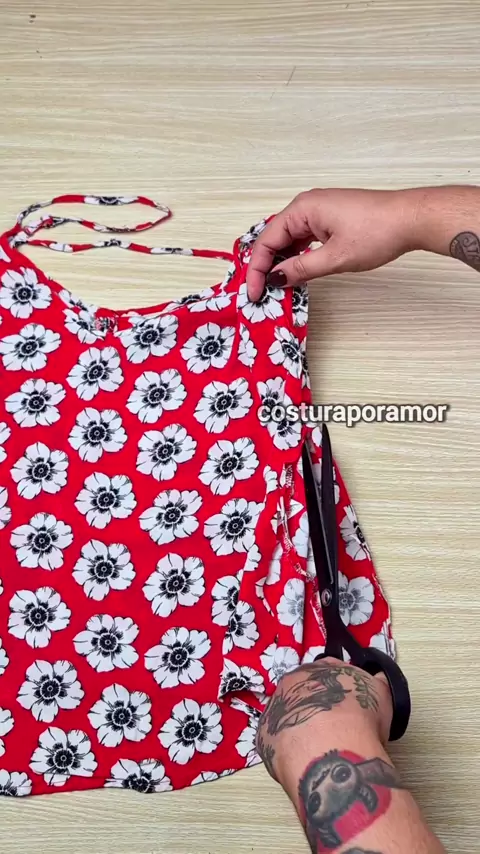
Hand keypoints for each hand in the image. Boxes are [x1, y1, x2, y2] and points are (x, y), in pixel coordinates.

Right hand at [246, 187, 421, 299]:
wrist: (410, 219)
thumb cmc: (377, 231)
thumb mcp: (335, 258)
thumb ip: (302, 269)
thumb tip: (277, 279)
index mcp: (302, 209)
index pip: (267, 241)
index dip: (257, 270)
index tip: (254, 293)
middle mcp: (306, 206)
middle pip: (274, 239)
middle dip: (265, 267)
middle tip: (260, 293)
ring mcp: (318, 212)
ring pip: (288, 241)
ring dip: (281, 263)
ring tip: (275, 287)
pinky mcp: (329, 220)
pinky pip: (303, 240)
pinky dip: (296, 257)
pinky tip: (295, 273)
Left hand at [256, 657, 393, 783]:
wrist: (332, 748)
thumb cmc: (359, 718)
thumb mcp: (380, 694)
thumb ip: (376, 683)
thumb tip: (377, 680)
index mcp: (318, 668)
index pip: (326, 671)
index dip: (338, 689)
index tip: (346, 705)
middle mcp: (291, 682)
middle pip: (302, 692)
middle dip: (315, 706)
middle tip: (332, 727)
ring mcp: (274, 708)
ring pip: (286, 715)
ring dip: (299, 727)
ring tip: (318, 747)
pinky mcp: (263, 736)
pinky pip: (276, 740)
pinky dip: (288, 748)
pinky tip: (304, 758)